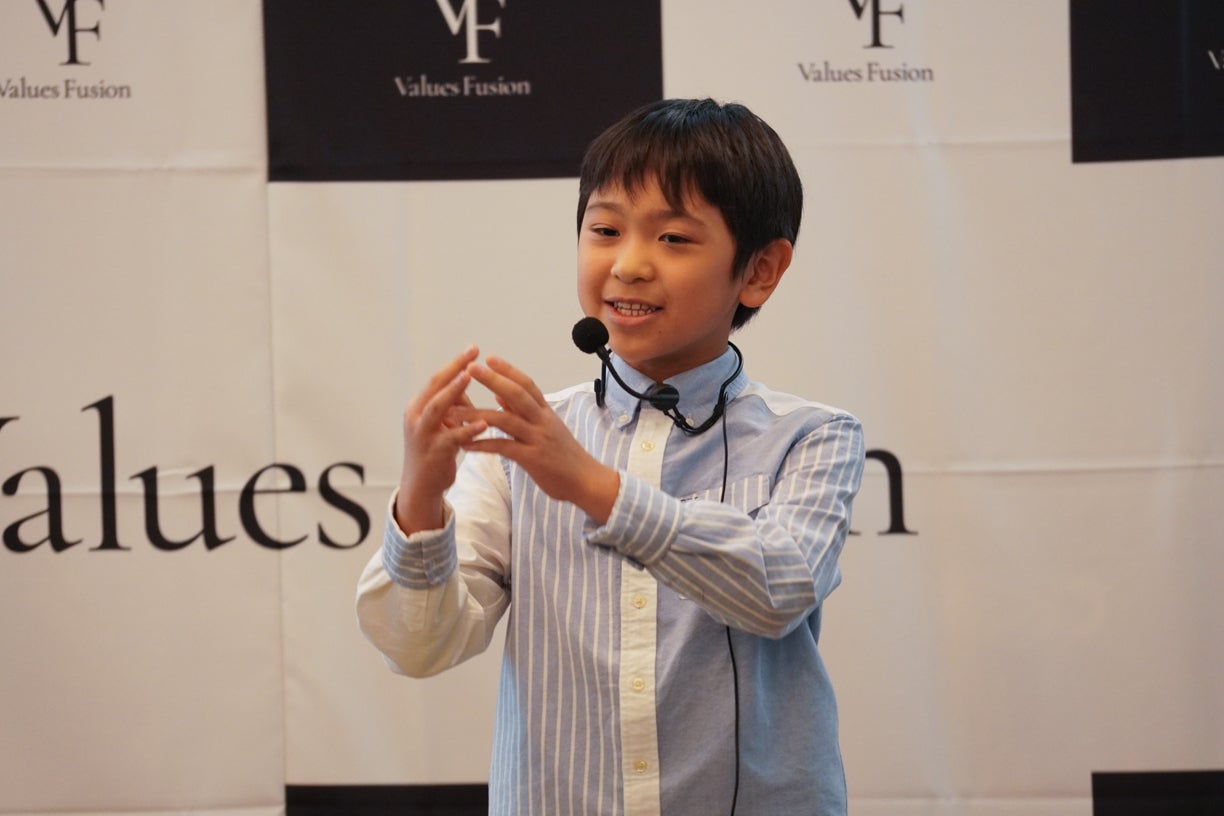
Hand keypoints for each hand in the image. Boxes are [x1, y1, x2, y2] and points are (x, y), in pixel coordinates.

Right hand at [395, 346, 487, 533]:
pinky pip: (451, 439)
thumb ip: (453, 404)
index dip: (455, 364)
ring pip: (436, 409)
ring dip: (453, 392)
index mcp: (418, 407)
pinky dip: (467, 430)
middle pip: (434, 388)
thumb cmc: (435, 450)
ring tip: (469, 377)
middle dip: (453, 369)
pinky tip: (484, 424)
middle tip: (472, 355)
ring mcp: (422, 435)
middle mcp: (416, 417)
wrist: (421, 485)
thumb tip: (468, 381)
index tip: (473, 348)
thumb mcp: (441, 423)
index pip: (437, 379)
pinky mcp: (433, 453)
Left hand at [458, 355, 618, 524]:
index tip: (489, 358)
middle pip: (517, 394)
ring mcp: (538, 439)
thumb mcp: (547, 429)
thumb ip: (523, 413)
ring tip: (454, 410)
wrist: (586, 481)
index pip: (527, 384)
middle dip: (493, 380)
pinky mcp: (533, 459)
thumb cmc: (565, 456)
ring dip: (478, 414)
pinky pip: (504, 448)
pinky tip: (465, 445)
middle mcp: (543, 421)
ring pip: (506, 420)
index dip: (508, 370)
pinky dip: (484, 444)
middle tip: (471, 368)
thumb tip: (500, 395)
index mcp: (546, 412)